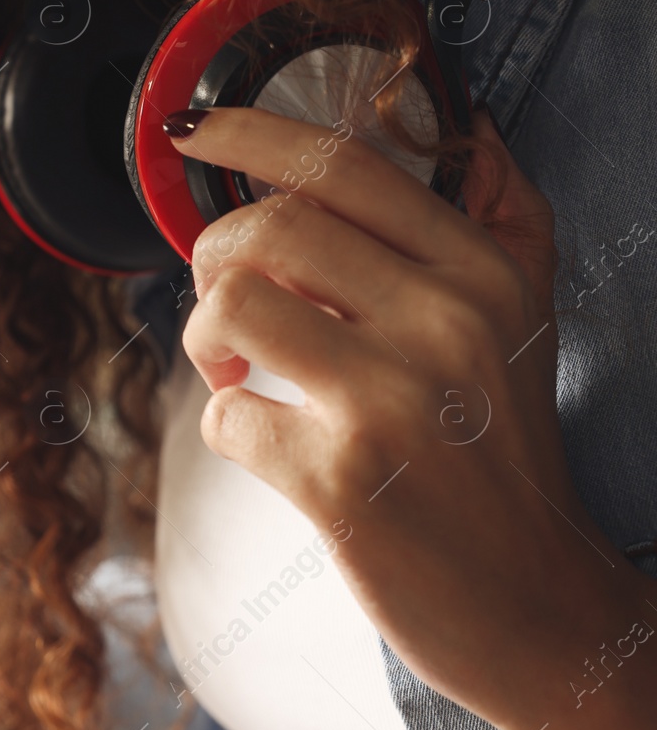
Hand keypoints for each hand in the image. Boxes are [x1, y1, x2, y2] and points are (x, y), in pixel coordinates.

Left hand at [167, 107, 656, 729]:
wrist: (538, 607)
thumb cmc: (505, 455)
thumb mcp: (527, 323)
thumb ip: (503, 217)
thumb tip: (468, 122)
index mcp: (480, 273)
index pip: (344, 165)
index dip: (248, 132)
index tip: (191, 132)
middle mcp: (445, 323)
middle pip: (270, 228)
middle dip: (212, 254)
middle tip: (224, 298)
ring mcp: (393, 401)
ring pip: (232, 306)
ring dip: (203, 336)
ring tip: (233, 368)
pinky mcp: (341, 479)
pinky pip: (223, 414)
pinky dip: (221, 422)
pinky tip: (262, 439)